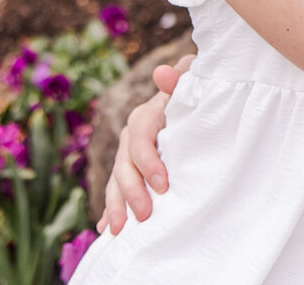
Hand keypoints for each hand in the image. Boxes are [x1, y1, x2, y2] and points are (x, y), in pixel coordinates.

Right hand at [97, 54, 192, 234]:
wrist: (194, 99)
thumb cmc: (196, 91)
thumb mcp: (193, 81)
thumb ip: (181, 76)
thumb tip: (162, 73)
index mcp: (145, 116)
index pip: (140, 140)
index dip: (148, 163)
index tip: (164, 185)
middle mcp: (131, 136)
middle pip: (124, 166)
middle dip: (132, 192)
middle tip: (145, 216)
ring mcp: (127, 155)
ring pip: (116, 182)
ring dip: (115, 206)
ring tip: (118, 231)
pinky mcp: (129, 170)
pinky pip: (115, 191)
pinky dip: (110, 210)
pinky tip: (107, 229)